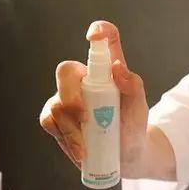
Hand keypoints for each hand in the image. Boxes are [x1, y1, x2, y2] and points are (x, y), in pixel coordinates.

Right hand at [39, 20, 149, 176]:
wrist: (127, 156)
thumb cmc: (133, 127)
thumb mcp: (139, 108)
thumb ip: (133, 86)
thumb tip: (117, 68)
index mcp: (106, 70)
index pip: (103, 41)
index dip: (98, 32)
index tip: (94, 36)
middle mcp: (83, 80)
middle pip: (65, 71)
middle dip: (71, 95)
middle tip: (84, 116)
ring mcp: (66, 99)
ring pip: (56, 104)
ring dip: (71, 128)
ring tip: (87, 147)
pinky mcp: (57, 120)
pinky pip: (49, 121)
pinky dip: (65, 138)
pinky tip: (80, 151)